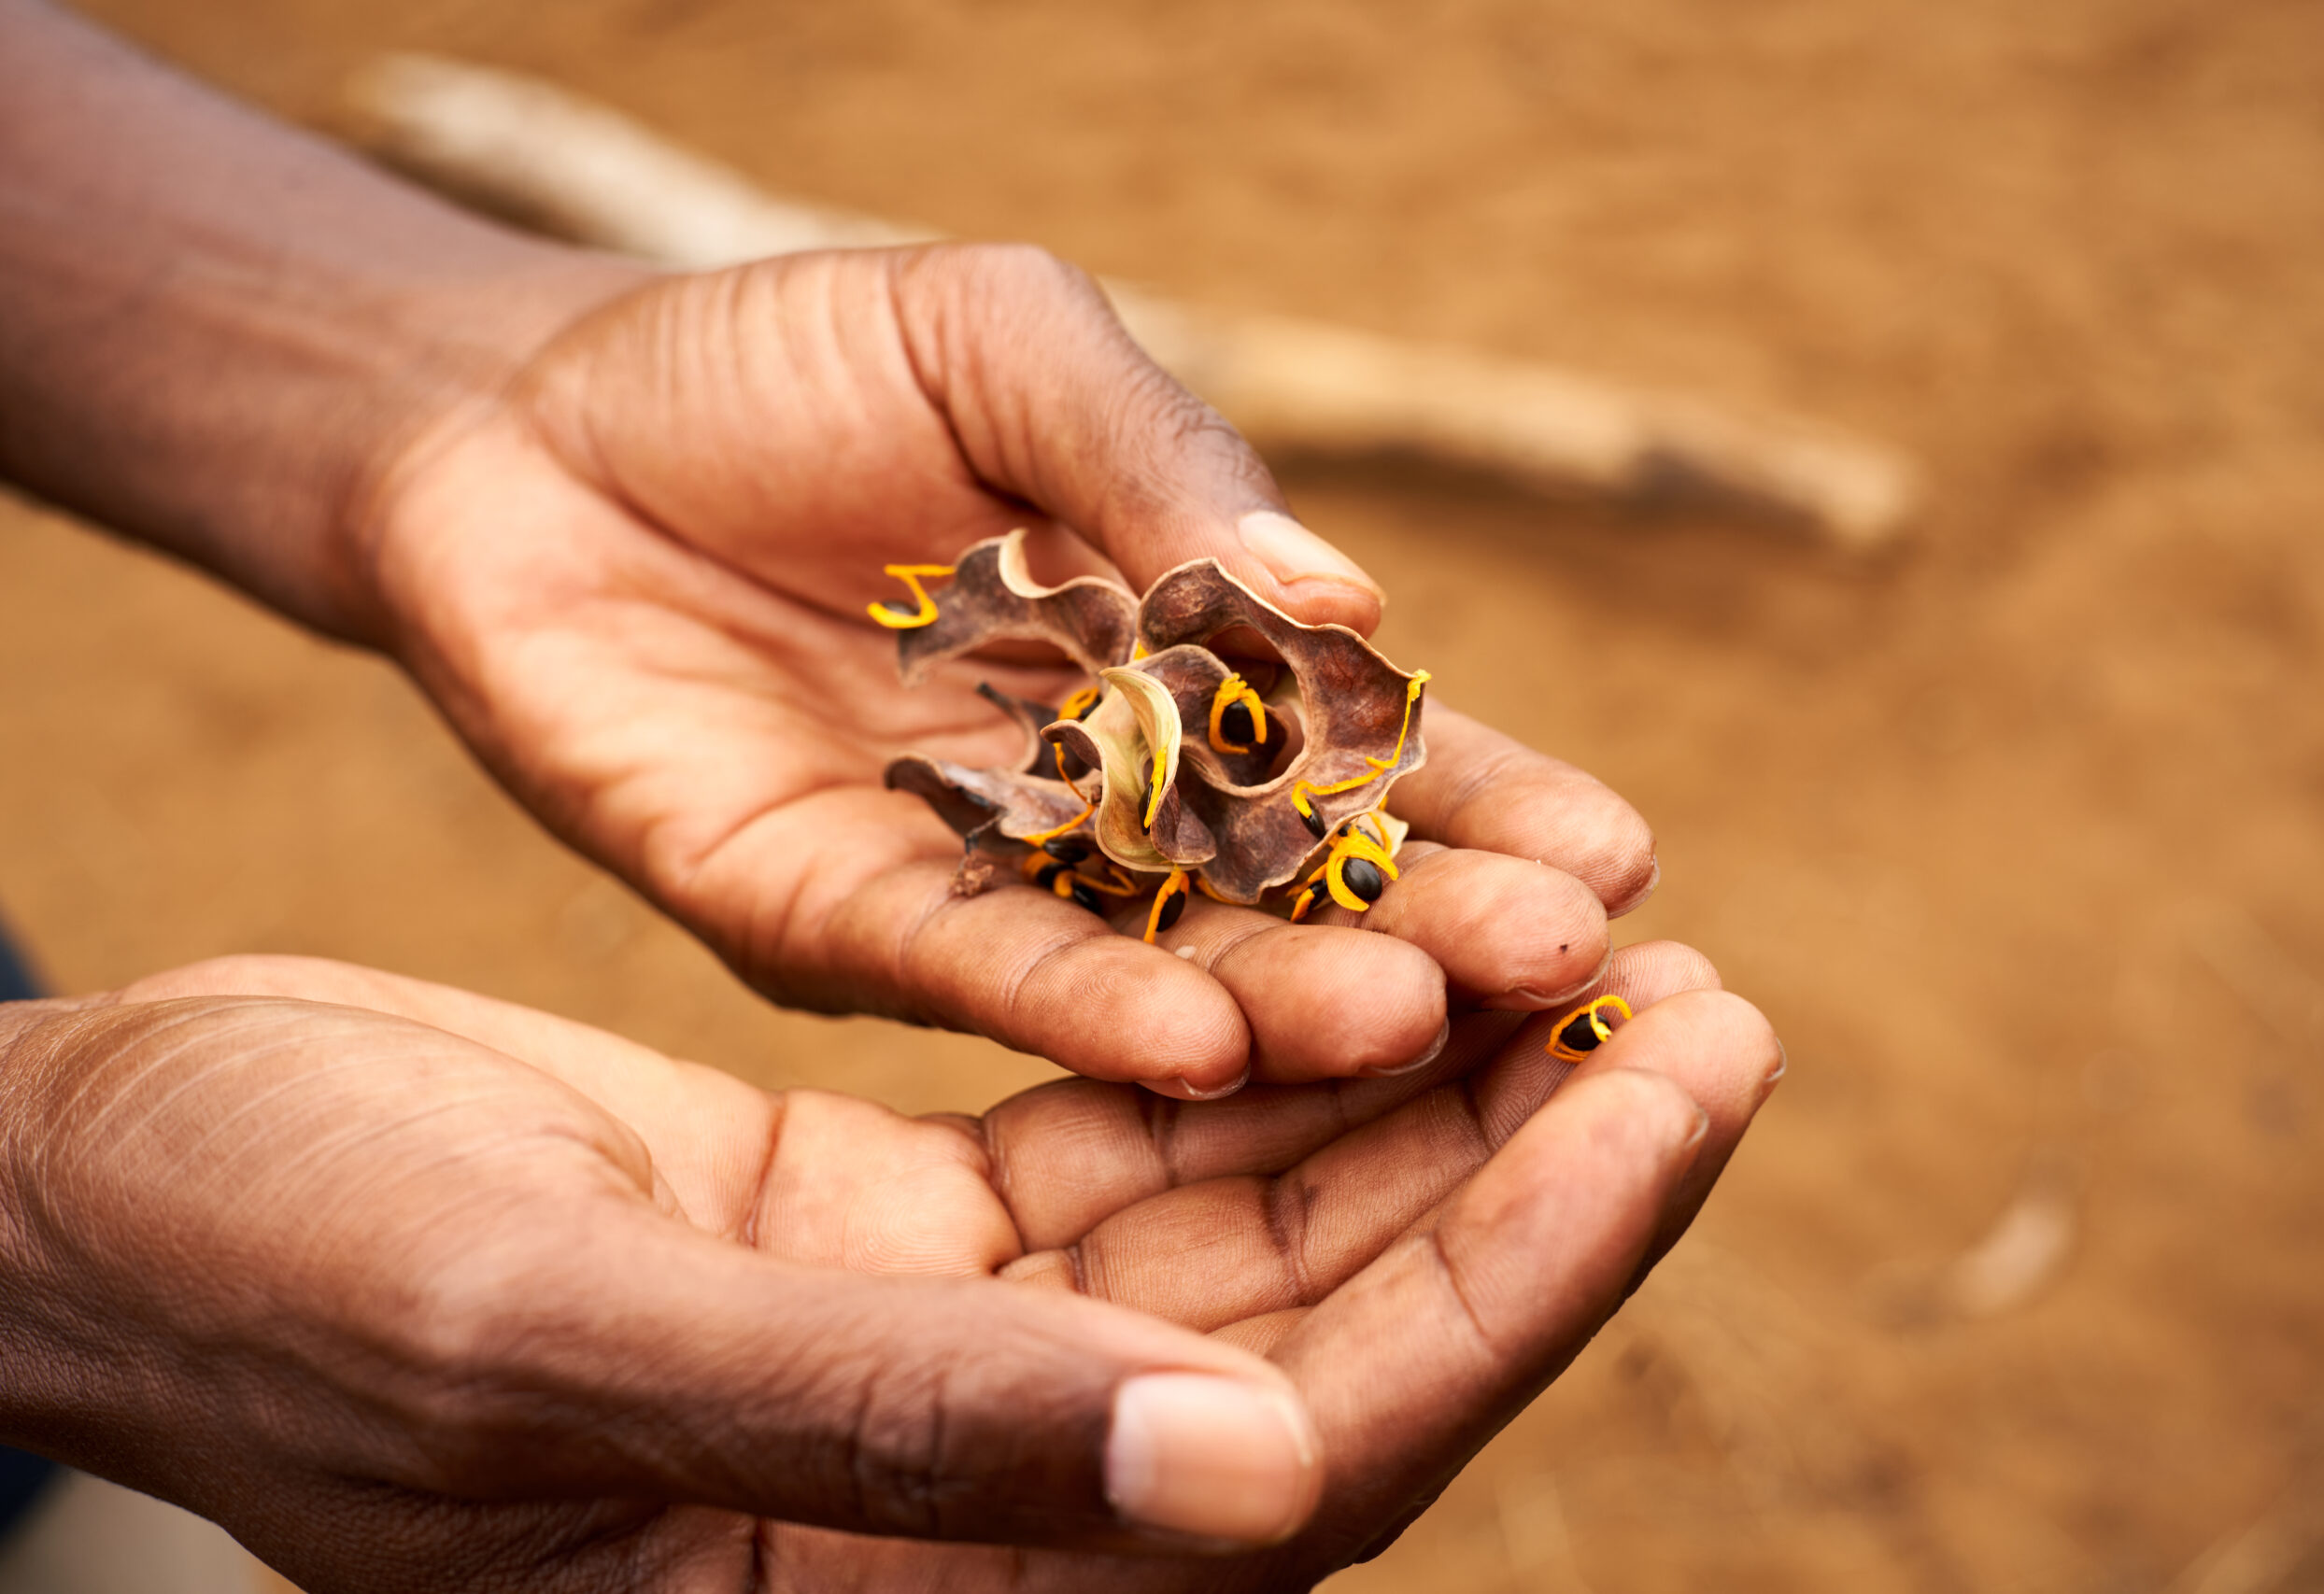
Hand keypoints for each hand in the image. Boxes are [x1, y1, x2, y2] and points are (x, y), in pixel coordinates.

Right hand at [0, 943, 1772, 1591]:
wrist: (134, 1191)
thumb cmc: (274, 1280)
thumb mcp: (550, 1342)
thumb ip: (893, 1430)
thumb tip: (1258, 1493)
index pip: (1309, 1462)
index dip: (1517, 1278)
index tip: (1680, 1089)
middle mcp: (979, 1501)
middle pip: (1336, 1341)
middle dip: (1534, 1167)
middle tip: (1709, 992)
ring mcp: (959, 1356)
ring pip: (1263, 1225)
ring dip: (1429, 1080)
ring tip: (1592, 931)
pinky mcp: (916, 1231)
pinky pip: (1150, 1135)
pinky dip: (1269, 1028)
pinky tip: (1376, 921)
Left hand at [358, 244, 1659, 1094]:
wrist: (523, 422)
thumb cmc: (787, 358)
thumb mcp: (1005, 347)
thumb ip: (1162, 465)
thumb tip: (1347, 592)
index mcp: (1174, 656)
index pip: (1358, 748)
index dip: (1484, 799)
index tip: (1623, 860)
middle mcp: (1098, 796)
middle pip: (1286, 882)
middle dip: (1426, 924)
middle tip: (1568, 974)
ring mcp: (975, 874)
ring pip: (1154, 956)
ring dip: (1281, 996)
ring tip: (1414, 1022)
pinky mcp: (831, 921)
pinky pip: (969, 974)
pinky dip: (1078, 1009)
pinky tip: (1195, 1045)